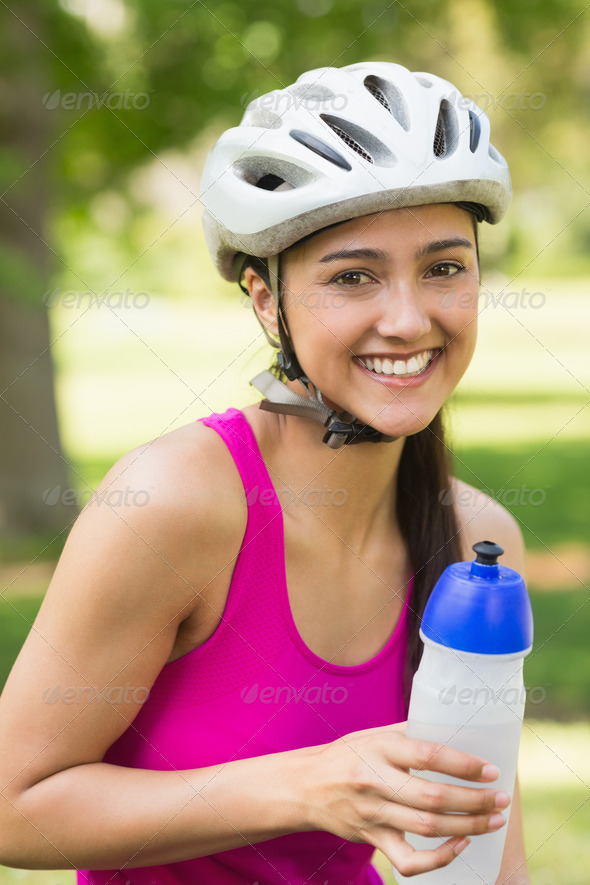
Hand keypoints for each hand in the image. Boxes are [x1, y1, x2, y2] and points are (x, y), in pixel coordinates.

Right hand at [305, 722, 510, 878]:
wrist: (306, 786)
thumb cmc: (348, 754)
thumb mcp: (374, 735)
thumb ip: (411, 734)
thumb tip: (456, 729)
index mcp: (380, 748)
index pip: (428, 756)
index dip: (464, 765)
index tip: (491, 770)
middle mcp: (375, 781)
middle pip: (433, 798)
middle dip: (474, 801)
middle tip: (501, 799)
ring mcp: (373, 814)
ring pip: (427, 828)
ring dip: (468, 827)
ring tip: (494, 820)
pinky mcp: (372, 839)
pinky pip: (409, 861)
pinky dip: (439, 858)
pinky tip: (460, 845)